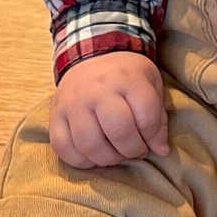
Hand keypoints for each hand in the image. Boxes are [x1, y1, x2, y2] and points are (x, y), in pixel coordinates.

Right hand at [49, 52, 168, 168]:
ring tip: (117, 155)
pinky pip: (63, 147)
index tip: (153, 142)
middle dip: (133, 150)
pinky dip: (81, 161)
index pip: (146, 116)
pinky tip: (94, 156)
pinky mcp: (55, 114)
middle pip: (119, 131)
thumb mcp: (151, 84)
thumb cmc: (127, 76)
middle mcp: (98, 89)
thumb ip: (158, 117)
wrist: (92, 55)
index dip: (153, 137)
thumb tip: (161, 150)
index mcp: (127, 78)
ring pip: (90, 144)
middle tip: (136, 151)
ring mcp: (73, 102)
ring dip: (109, 159)